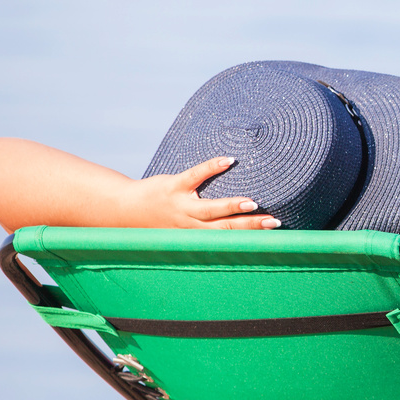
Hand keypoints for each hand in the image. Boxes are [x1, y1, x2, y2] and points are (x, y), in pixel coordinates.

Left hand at [116, 157, 280, 228]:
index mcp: (195, 236)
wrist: (124, 210)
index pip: (227, 238)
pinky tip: (228, 161)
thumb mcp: (180, 232)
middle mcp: (190, 224)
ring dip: (232, 206)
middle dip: (250, 226)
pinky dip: (212, 167)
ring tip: (252, 204)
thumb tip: (234, 230)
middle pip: (225, 227)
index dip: (251, 237)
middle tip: (273, 222)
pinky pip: (195, 175)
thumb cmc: (156, 221)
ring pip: (210, 209)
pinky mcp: (173, 186)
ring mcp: (181, 205)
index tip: (275, 235)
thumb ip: (204, 231)